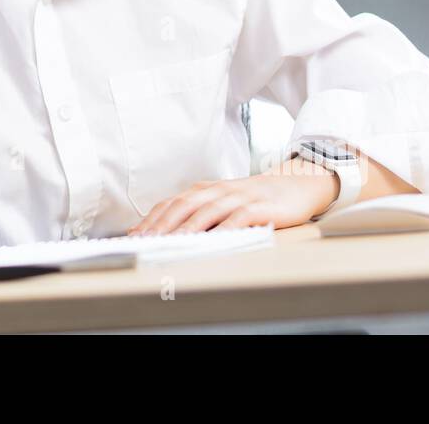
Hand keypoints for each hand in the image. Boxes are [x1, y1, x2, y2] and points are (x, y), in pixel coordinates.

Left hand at [125, 167, 339, 235]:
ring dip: (187, 228)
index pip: (171, 203)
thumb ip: (196, 213)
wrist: (293, 185)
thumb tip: (163, 232)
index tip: (134, 236)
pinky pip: (238, 218)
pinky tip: (214, 240)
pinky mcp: (258, 207)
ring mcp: (237, 197)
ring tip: (172, 243)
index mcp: (204, 190)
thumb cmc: (253, 199)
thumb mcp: (221, 202)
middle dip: (162, 224)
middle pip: (183, 206)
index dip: (152, 219)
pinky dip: (224, 229)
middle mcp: (217, 190)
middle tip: (146, 242)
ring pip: (207, 211)